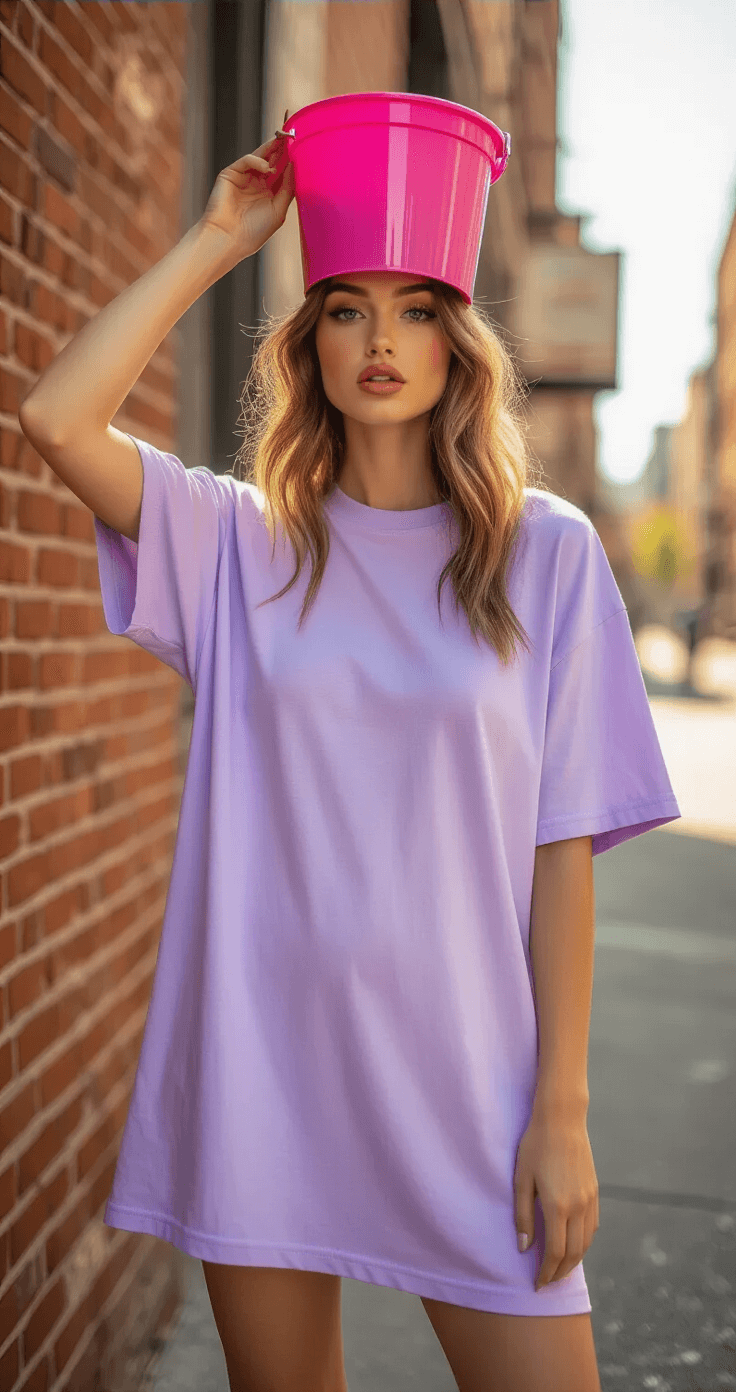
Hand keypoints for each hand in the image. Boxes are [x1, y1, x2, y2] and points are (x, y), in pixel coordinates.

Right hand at [198, 109, 295, 263]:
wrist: (229, 240)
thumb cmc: (254, 232)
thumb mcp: (279, 210)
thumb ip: (287, 187)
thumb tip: (294, 165)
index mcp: (270, 194)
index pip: (282, 172)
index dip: (292, 159)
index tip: (303, 147)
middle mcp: (257, 184)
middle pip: (273, 160)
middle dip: (283, 148)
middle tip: (294, 134)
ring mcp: (244, 178)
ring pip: (260, 156)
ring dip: (272, 147)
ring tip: (284, 139)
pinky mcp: (231, 174)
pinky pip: (247, 160)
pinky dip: (257, 160)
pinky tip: (266, 167)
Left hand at [513, 1110, 598, 1291]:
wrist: (562, 1120)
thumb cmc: (535, 1146)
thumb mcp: (521, 1179)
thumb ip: (522, 1215)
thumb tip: (524, 1248)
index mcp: (557, 1206)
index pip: (554, 1252)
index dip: (546, 1272)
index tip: (537, 1284)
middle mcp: (578, 1207)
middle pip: (573, 1253)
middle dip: (560, 1273)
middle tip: (547, 1284)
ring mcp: (589, 1200)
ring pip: (586, 1243)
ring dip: (573, 1261)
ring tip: (559, 1270)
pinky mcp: (595, 1192)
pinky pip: (592, 1227)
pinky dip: (584, 1243)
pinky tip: (574, 1246)